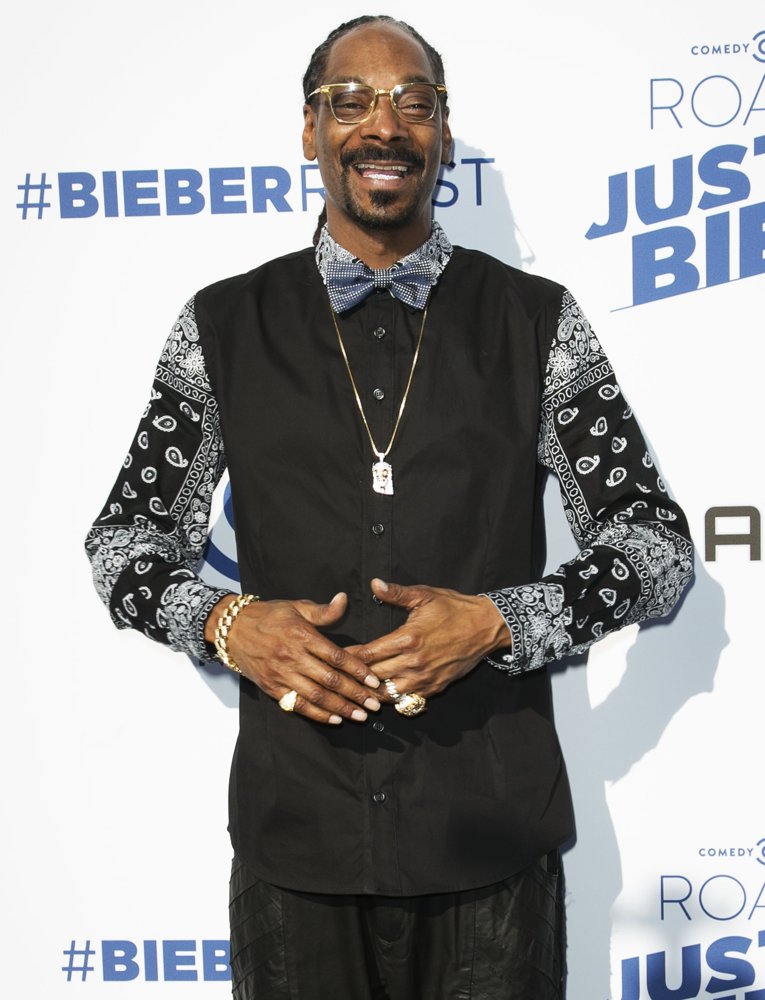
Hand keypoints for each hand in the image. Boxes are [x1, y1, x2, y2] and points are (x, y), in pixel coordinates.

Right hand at [207, 593, 380, 724]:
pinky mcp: (272, 688)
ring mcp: (281, 674)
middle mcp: (293, 657)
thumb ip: (323, 611)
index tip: (374, 680)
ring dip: (340, 708)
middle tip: (374, 704)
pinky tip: (334, 719)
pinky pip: (297, 705)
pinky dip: (317, 714)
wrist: (232, 630)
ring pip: (316, 696)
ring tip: (359, 716)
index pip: (336, 656)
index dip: (358, 670)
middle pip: (330, 680)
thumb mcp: (296, 607)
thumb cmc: (268, 616)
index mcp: (302, 635)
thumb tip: (344, 599)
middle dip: (355, 694)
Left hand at [350, 579, 510, 699]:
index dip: (348, 657)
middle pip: (373, 676)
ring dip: (370, 692)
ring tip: (352, 690)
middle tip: (335, 677)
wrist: (486, 627)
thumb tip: (374, 584)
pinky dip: (391, 699)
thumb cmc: (455, 608)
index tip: (332, 657)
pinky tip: (378, 696)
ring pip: (387, 694)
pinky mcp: (435, 688)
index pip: (368, 653)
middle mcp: (414, 662)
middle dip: (353, 677)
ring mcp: (425, 678)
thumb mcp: (425, 595)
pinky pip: (406, 700)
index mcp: (408, 639)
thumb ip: (397, 593)